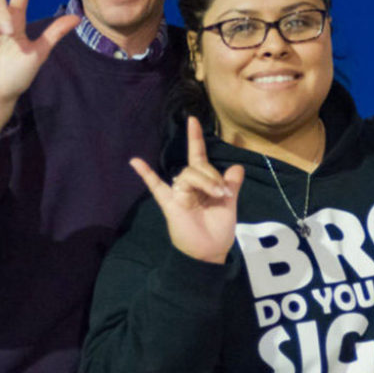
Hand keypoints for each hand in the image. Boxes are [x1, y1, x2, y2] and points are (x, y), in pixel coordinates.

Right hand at [129, 116, 244, 264]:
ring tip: (217, 197)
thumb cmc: (218, 230)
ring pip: (189, 174)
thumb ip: (232, 184)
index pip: (198, 156)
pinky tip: (135, 161)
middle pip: (199, 166)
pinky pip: (156, 186)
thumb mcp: (229, 204)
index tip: (193, 119)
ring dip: (207, 182)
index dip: (196, 138)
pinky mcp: (170, 204)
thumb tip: (237, 166)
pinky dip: (146, 174)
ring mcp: (178, 193)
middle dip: (214, 177)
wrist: (209, 253)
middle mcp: (188, 185)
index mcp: (202, 183)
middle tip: (224, 194)